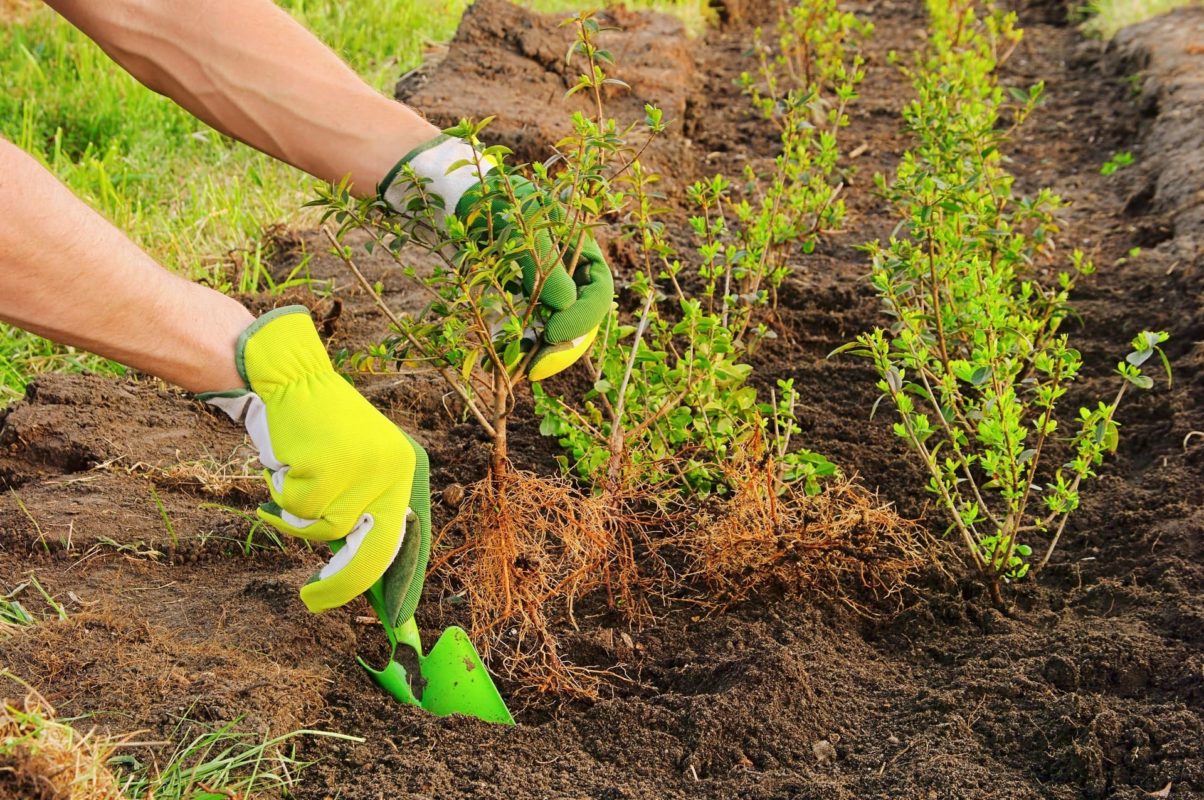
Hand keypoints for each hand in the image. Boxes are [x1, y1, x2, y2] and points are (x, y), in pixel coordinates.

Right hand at [202, 306, 429, 624]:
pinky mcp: (328, 465)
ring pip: (326, 529)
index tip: (391, 620)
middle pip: (374, 550)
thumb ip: (364, 509)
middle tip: (311, 599)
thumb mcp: (355, 465)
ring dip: (299, 514)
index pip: (406, 539)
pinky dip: (282, 496)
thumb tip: (365, 575)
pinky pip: (299, 509)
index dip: (397, 583)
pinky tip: (285, 462)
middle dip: (342, 584)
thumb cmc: (314, 430)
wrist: (286, 378)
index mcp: (405, 469)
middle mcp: (393, 468)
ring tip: (295, 476)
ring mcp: (362, 467)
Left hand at [378, 134, 613, 380]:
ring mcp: (550, 290)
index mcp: (584, 252)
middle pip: (582, 319)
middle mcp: (573, 275)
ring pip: (557, 330)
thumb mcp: (522, 227)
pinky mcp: (525, 301)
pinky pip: (530, 329)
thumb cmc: (497, 203)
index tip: (552, 334)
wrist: (462, 199)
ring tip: (516, 369)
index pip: (597, 294)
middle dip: (563, 347)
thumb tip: (565, 306)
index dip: (581, 319)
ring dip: (541, 352)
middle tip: (537, 368)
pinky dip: (518, 345)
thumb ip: (544, 265)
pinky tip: (499, 357)